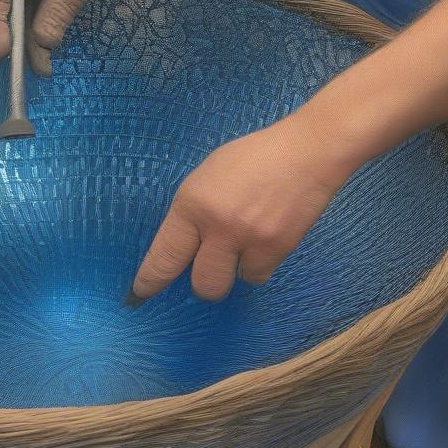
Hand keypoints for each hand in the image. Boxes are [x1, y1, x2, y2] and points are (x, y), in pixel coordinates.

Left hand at [128, 114, 355, 303]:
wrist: (306, 152)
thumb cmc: (253, 156)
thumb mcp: (209, 175)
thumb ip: (194, 210)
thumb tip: (185, 245)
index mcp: (193, 202)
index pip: (164, 256)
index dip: (150, 282)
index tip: (140, 296)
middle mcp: (217, 226)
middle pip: (201, 285)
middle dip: (203, 281)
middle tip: (211, 263)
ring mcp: (250, 240)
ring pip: (233, 283)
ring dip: (235, 268)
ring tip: (246, 239)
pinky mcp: (278, 249)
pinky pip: (259, 274)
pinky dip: (259, 262)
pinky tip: (266, 236)